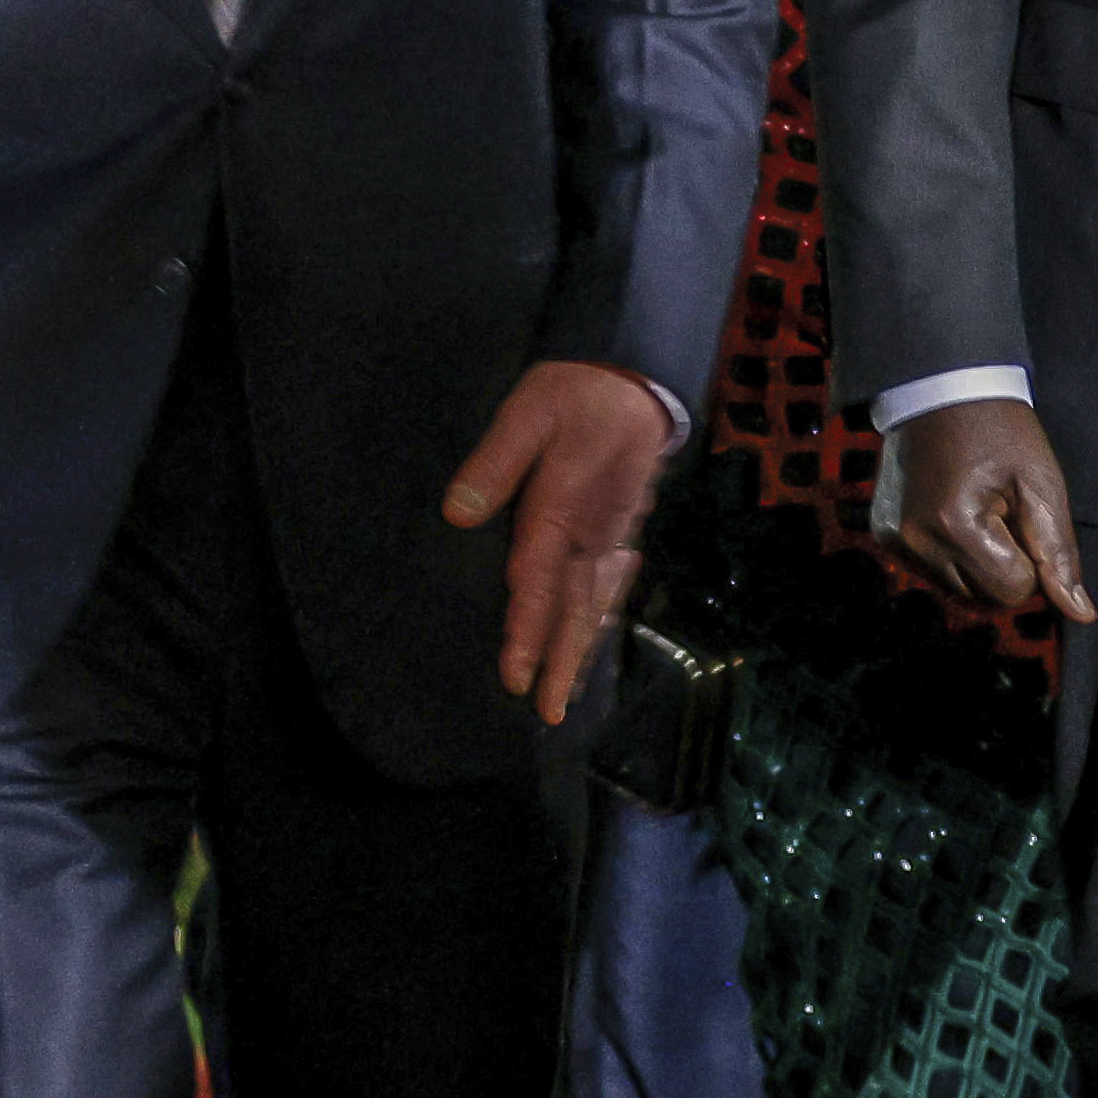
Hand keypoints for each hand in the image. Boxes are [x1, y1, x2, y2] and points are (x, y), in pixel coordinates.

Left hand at [442, 357, 671, 727]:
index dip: (527, 629)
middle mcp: (591, 534)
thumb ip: (496, 462)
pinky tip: (590, 645)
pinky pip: (611, 589)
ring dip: (579, 652)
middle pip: (572, 607)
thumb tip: (457, 513)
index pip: (539, 579)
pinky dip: (599, 623)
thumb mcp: (529, 410)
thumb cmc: (576, 394)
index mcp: (563, 507)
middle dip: (559, 660)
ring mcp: (611, 538)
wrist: (639, 386)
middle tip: (548, 711)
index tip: (517, 674)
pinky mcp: (621, 535)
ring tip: (565, 698)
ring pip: (594, 605)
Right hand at [888, 399, 1095, 629]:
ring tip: (979, 512)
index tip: (1023, 517)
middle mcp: (917, 541)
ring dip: (979, 565)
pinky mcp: (885, 535)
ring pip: (959, 591)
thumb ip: (1059, 553)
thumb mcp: (1041, 484)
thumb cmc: (1001, 429)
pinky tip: (955, 513)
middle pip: (985, 599)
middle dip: (1005, 567)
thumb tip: (1081, 614)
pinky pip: (933, 572)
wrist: (942, 388)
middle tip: (1003, 513)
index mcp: (956, 526)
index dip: (1032, 561)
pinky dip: (952, 555)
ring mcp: (895, 540)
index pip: (1014, 590)